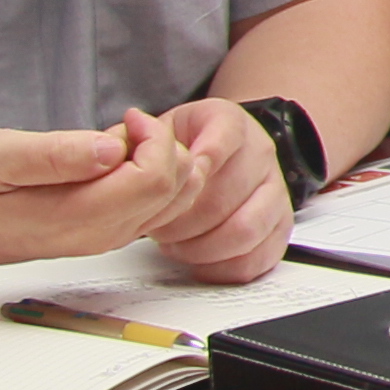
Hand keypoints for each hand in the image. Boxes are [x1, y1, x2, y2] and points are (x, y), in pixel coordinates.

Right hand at [0, 114, 201, 283]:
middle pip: (175, 189)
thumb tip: (110, 149)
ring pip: (173, 200)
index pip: (156, 179)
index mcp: (78, 216)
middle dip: (164, 146)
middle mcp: (99, 235)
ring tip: (118, 140)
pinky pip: (154, 207)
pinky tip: (112, 159)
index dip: (155, 138)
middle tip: (123, 125)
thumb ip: (54, 154)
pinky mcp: (99, 233)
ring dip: (161, 161)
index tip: (125, 116)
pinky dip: (153, 176)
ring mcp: (102, 238)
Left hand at [146, 98, 297, 284]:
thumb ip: (133, 139)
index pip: (222, 141)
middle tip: (157, 230)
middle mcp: (260, 153)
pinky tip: (200, 260)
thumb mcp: (158, 130)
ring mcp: (274, 189)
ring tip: (177, 245)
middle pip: (224, 197)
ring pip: (245, 230)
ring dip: (202, 248)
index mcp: (231, 122)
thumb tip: (109, 153)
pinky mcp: (280, 224)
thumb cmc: (184, 147)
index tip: (166, 187)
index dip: (191, 169)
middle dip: (181, 223)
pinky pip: (259, 256)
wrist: (222, 152)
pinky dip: (224, 267)